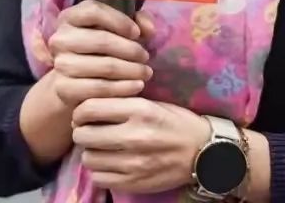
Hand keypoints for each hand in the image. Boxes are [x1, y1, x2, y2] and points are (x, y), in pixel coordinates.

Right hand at [48, 0, 154, 109]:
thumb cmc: (101, 50)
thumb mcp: (117, 30)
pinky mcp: (64, 88)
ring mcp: (60, 64)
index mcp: (69, 18)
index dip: (119, 20)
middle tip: (146, 57)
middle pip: (102, 40)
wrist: (76, 83)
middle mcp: (60, 39)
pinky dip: (123, 88)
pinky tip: (136, 86)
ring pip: (105, 66)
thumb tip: (148, 29)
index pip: (93, 11)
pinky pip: (100, 88)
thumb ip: (136, 21)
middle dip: (131, 50)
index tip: (137, 33)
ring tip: (145, 72)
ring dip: (132, 70)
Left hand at [71, 97, 210, 194]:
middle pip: (83, 134)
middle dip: (81, 131)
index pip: (89, 108)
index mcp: (139, 110)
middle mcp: (134, 136)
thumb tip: (89, 104)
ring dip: (90, 152)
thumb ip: (122, 102)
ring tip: (100, 148)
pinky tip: (108, 163)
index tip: (84, 114)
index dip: (80, 111)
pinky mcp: (134, 183)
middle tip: (89, 131)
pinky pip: (98, 178)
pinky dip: (99, 171)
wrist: (204, 152)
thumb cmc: (176, 122)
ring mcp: (134, 163)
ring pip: (88, 158)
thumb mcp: (152, 103)